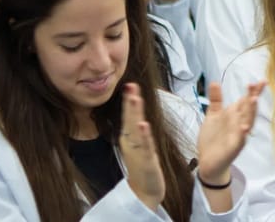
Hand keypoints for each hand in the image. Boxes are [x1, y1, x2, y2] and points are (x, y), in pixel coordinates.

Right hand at [120, 84, 165, 211]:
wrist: (144, 190)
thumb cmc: (142, 164)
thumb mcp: (138, 142)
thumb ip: (136, 126)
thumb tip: (135, 109)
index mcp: (130, 136)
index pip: (129, 114)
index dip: (129, 99)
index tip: (130, 84)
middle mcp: (130, 141)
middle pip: (130, 118)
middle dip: (130, 102)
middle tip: (130, 86)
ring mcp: (137, 150)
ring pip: (135, 130)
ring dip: (134, 114)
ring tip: (135, 99)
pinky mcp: (145, 160)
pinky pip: (144, 146)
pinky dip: (144, 135)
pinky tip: (143, 125)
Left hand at [197, 82, 265, 185]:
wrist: (207, 162)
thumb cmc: (212, 138)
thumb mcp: (213, 116)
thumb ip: (216, 99)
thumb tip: (215, 81)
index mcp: (236, 115)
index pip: (246, 100)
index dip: (253, 91)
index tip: (260, 81)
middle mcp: (240, 123)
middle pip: (249, 108)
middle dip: (253, 97)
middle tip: (256, 85)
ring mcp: (239, 135)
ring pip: (248, 121)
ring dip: (251, 111)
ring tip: (254, 99)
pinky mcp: (234, 147)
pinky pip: (240, 140)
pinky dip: (243, 134)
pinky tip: (245, 127)